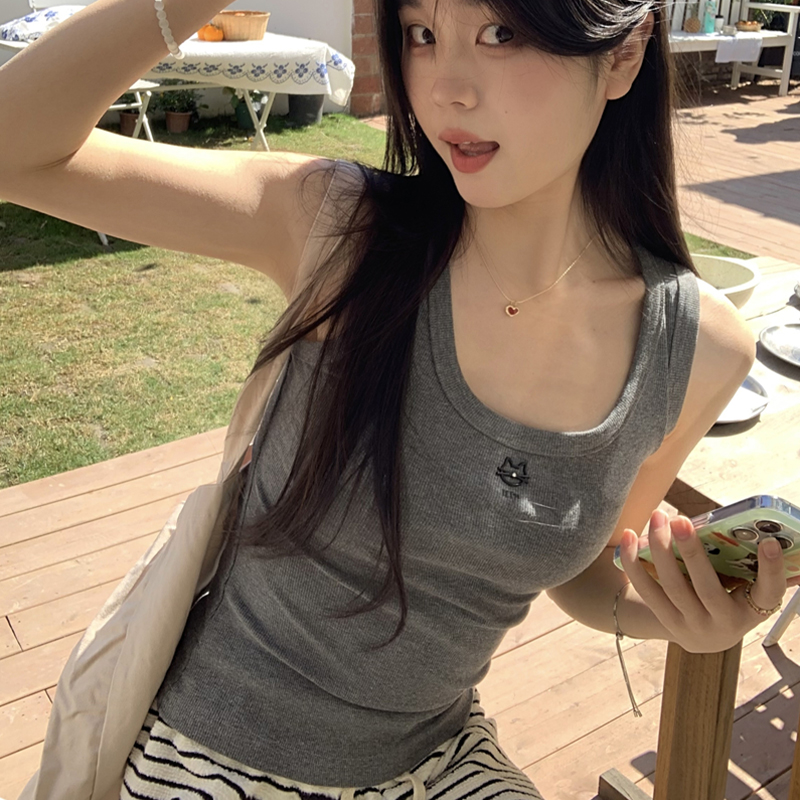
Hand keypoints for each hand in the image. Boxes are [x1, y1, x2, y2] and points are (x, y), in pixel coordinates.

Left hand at [618, 509, 798, 653]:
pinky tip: (629, 536)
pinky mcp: (666, 621)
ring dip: (660, 548)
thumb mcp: (744, 588)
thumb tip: (751, 527)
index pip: (768, 593)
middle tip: (680, 519)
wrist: (703, 634)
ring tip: (657, 518)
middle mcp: (724, 624)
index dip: (772, 570)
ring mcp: (692, 625)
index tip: (768, 542)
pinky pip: (646, 590)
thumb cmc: (728, 597)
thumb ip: (747, 565)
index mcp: (751, 612)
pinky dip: (634, 562)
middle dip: (691, 551)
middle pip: (706, 587)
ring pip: (672, 586)